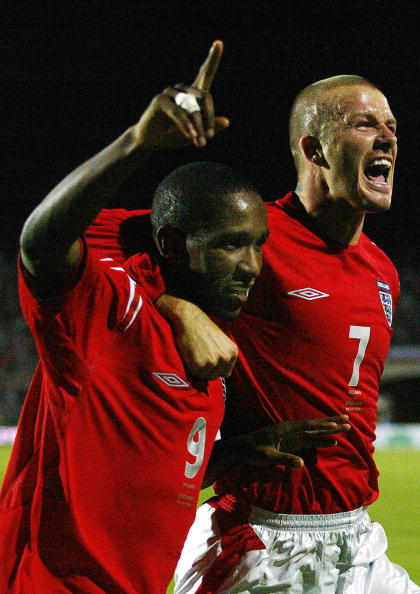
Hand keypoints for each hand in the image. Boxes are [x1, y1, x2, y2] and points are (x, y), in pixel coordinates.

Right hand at [133, 40, 228, 149]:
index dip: (212, 58)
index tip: (219, 43)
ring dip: (198, 125)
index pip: (206, 73)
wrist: (151, 141)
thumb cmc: (174, 136)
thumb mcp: (196, 134)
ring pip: (192, 107)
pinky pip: (178, 112)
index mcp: (194, 94)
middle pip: (204, 96)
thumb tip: (227, 122)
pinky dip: (185, 124)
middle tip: (209, 136)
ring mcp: (171, 93)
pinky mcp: (160, 100)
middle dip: (209, 117)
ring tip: (200, 141)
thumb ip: (210, 128)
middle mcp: (183, 90)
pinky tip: (190, 134)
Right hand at [155, 295, 237, 378]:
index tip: (207, 359)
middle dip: (207, 369)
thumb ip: (225, 355)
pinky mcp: (199, 365)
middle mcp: (225, 358)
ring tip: (195, 354)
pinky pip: (194, 373)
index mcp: (232, 352)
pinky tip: (190, 354)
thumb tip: (225, 374)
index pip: (225, 372)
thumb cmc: (203, 328)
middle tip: (199, 355)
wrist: (190, 319)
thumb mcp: (222, 341)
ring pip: (205, 376)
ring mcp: (213, 362)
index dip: (215, 368)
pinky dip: (190, 367)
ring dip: (199, 369)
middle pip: (215, 375)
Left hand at [231, 415, 351, 468]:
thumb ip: (284, 459)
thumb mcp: (267, 456)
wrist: (239, 449)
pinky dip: (320, 439)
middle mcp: (291, 430)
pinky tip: (329, 441)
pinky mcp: (290, 443)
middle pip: (315, 426)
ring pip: (314, 431)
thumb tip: (302, 464)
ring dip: (328, 429)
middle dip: (332, 423)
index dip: (324, 426)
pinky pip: (308, 439)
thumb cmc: (251, 452)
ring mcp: (291, 436)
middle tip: (349, 421)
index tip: (338, 424)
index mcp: (286, 430)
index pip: (309, 427)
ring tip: (344, 427)